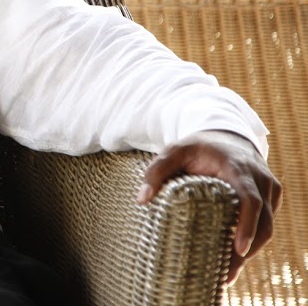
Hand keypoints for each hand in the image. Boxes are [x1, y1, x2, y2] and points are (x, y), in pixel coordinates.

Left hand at [137, 130, 281, 283]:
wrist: (226, 137)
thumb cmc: (198, 146)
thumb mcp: (174, 151)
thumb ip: (157, 171)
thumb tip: (142, 200)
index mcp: (238, 168)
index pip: (250, 200)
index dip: (247, 225)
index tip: (238, 249)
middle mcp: (260, 180)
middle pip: (264, 221)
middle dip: (248, 250)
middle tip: (227, 275)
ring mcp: (269, 190)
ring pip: (268, 226)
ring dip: (250, 251)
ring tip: (227, 274)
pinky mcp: (270, 199)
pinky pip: (266, 224)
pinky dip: (253, 242)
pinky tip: (233, 258)